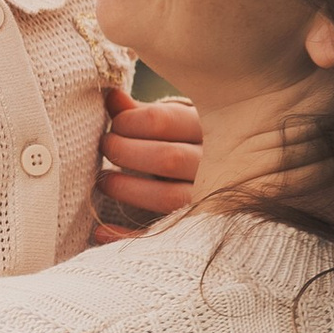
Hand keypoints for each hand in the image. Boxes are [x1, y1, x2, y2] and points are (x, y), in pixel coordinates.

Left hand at [93, 90, 201, 239]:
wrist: (233, 173)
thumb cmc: (190, 141)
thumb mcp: (176, 120)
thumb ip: (144, 112)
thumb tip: (111, 96)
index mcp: (208, 128)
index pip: (163, 120)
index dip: (128, 122)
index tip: (115, 124)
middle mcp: (216, 163)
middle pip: (167, 159)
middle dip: (125, 152)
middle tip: (105, 147)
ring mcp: (209, 199)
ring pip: (167, 198)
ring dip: (127, 190)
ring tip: (103, 182)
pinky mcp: (196, 228)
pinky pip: (161, 236)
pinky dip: (127, 236)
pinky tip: (100, 231)